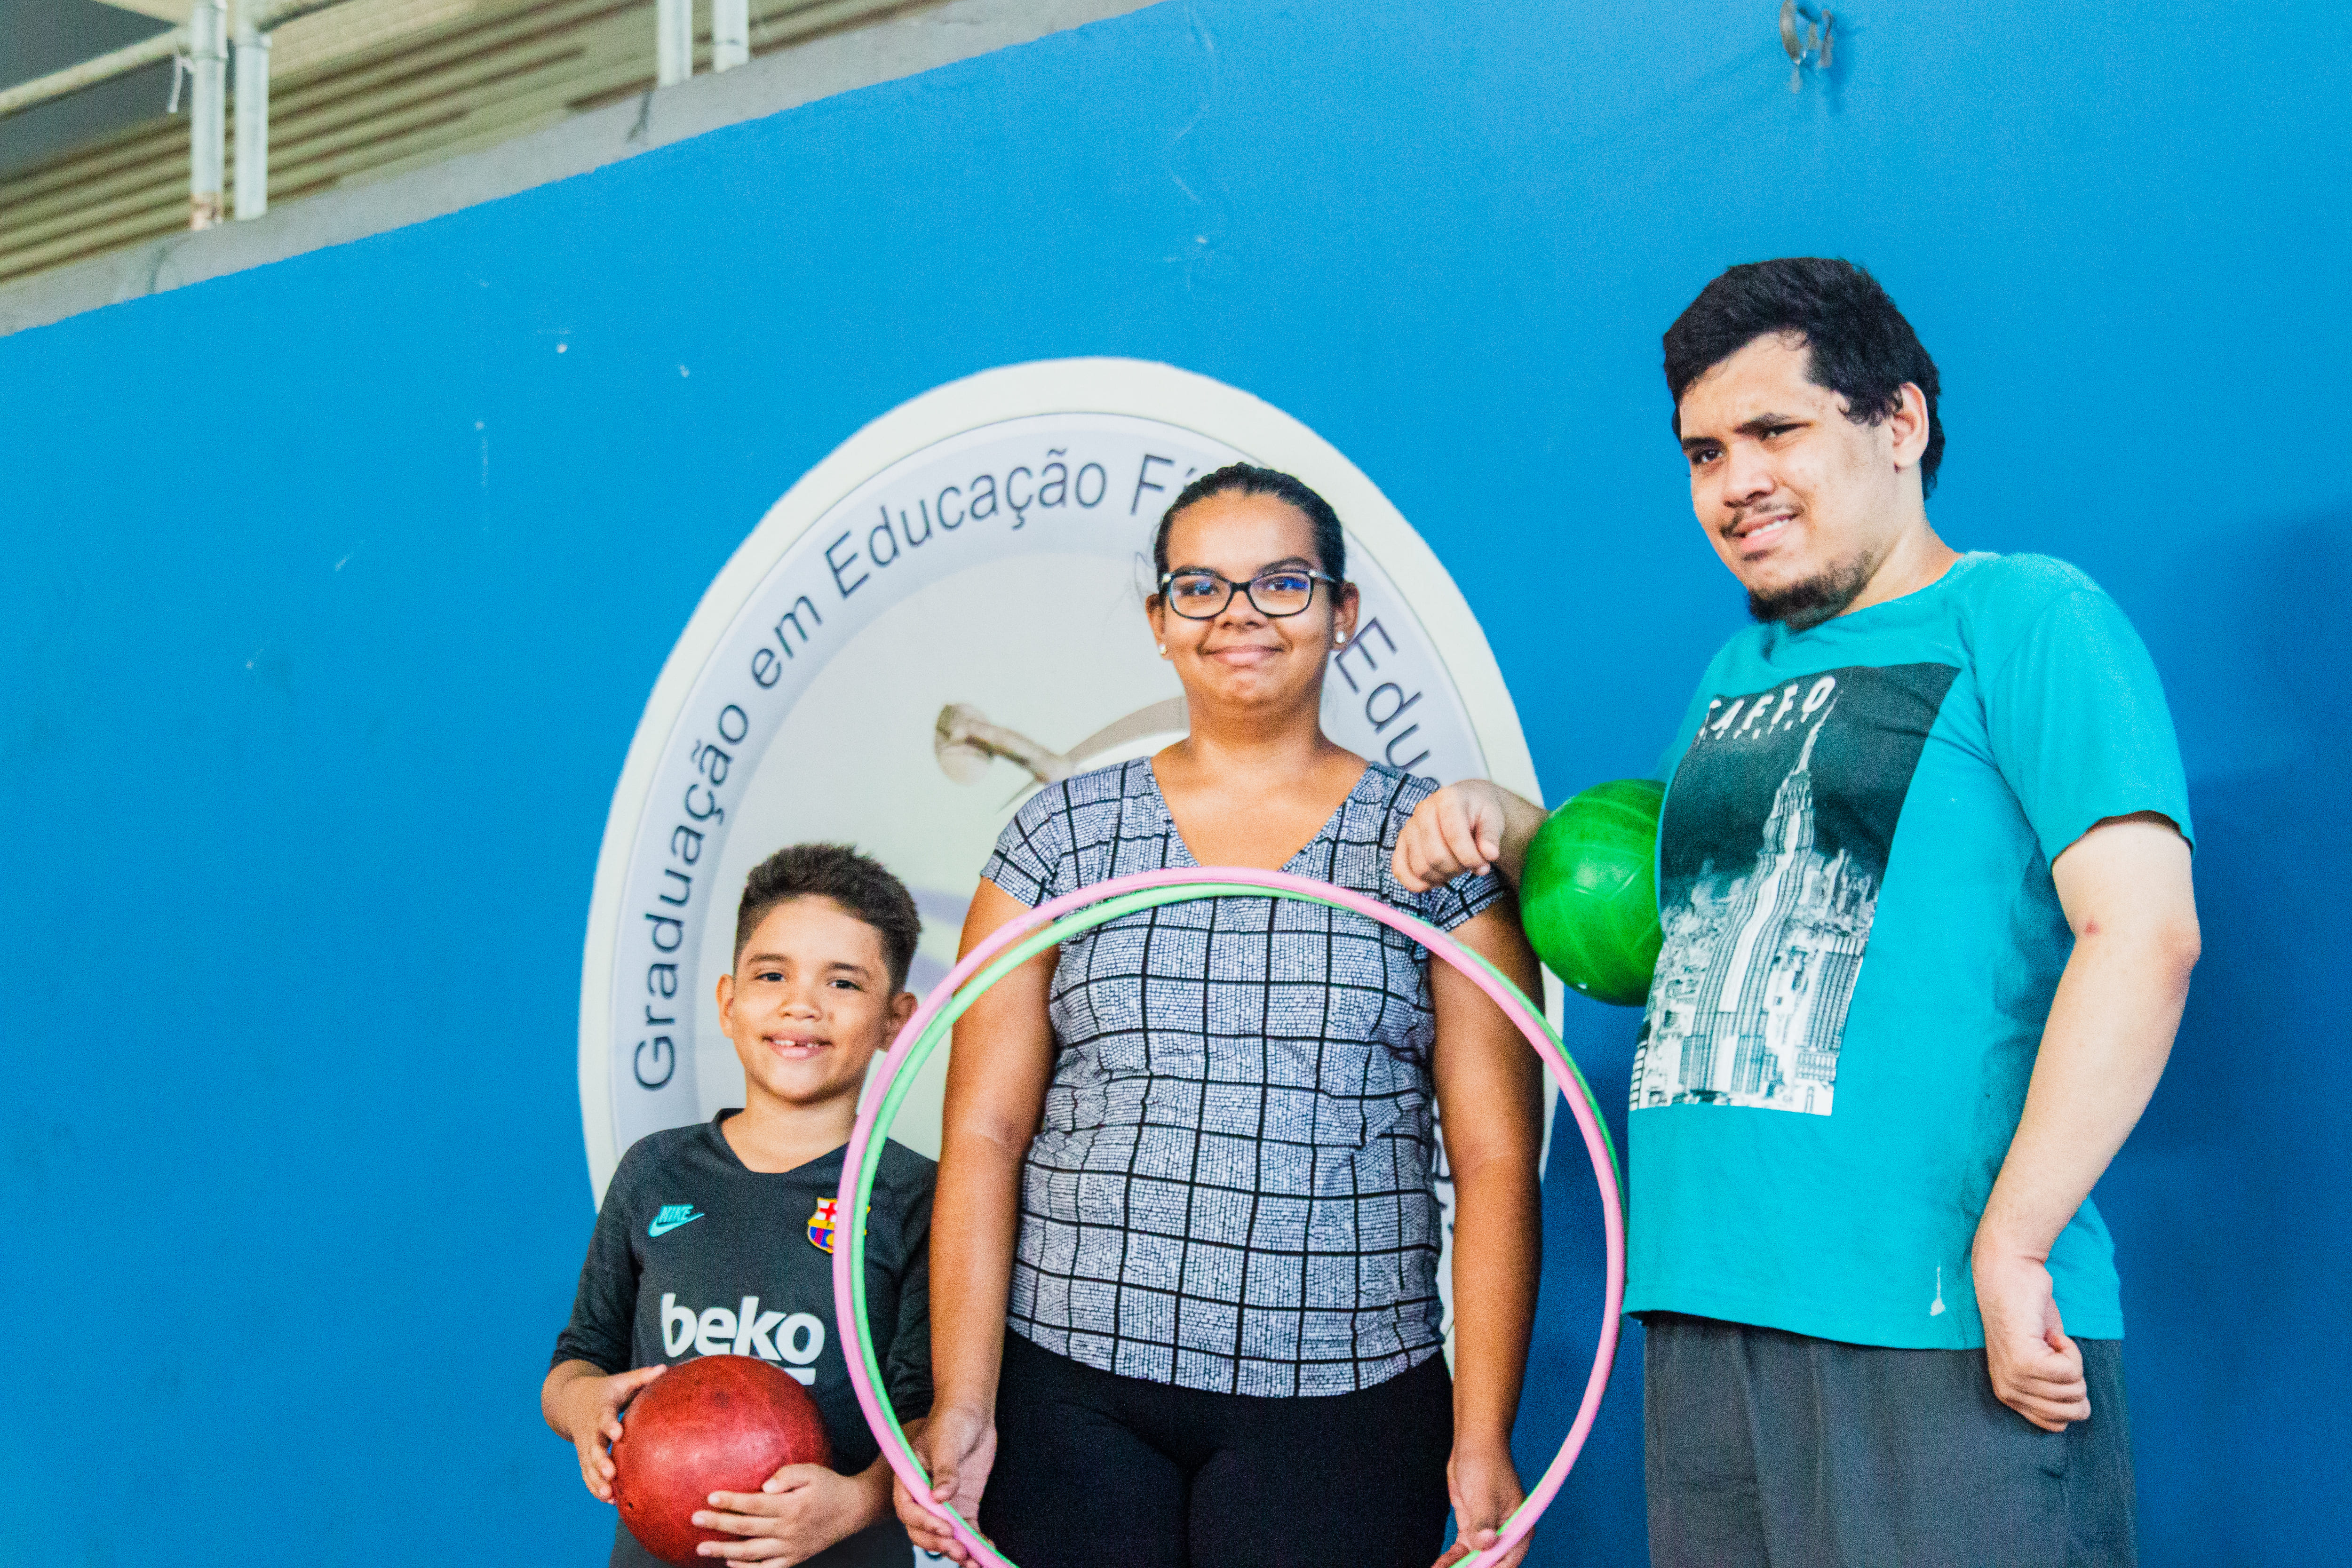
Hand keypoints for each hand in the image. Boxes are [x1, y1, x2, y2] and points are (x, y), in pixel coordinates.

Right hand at [559, 1364, 666, 1501]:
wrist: (574, 1402)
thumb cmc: (607, 1391)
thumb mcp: (621, 1381)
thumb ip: (641, 1377)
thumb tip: (664, 1369)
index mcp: (600, 1411)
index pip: (604, 1418)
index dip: (609, 1425)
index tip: (617, 1433)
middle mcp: (590, 1432)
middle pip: (593, 1448)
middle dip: (600, 1461)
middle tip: (610, 1473)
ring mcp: (585, 1448)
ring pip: (588, 1467)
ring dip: (596, 1481)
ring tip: (608, 1496)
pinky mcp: (585, 1459)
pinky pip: (587, 1475)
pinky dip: (595, 1487)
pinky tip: (609, 1501)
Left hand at [693, 1462, 876, 1562]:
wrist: (854, 1510)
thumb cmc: (829, 1485)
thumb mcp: (813, 1471)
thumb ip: (788, 1475)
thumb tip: (764, 1486)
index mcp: (792, 1507)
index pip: (754, 1504)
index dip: (732, 1501)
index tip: (710, 1497)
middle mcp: (788, 1530)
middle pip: (747, 1529)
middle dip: (719, 1524)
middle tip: (695, 1519)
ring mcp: (790, 1548)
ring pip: (752, 1553)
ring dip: (724, 1551)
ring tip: (701, 1547)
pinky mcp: (794, 1558)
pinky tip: (730, 1563)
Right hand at [893, 1406, 996, 1562]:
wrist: (971, 1412)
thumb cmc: (951, 1421)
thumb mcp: (946, 1442)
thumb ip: (944, 1471)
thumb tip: (940, 1498)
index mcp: (909, 1480)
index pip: (909, 1510)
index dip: (925, 1523)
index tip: (945, 1528)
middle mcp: (923, 1496)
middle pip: (923, 1530)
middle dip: (940, 1544)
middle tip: (960, 1551)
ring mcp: (944, 1504)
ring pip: (945, 1536)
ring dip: (957, 1552)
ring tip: (974, 1563)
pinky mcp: (963, 1506)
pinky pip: (967, 1530)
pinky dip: (975, 1543)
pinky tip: (987, 1551)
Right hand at [1393, 781, 1513, 891]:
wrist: (1467, 805)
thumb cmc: (1480, 813)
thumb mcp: (1493, 819)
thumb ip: (1491, 837)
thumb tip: (1490, 854)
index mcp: (1447, 799)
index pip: (1454, 837)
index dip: (1471, 859)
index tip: (1485, 865)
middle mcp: (1423, 810)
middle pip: (1435, 857)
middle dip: (1457, 869)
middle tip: (1470, 866)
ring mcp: (1409, 827)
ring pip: (1420, 868)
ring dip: (1442, 877)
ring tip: (1456, 868)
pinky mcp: (1402, 842)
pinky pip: (1400, 870)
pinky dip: (1417, 883)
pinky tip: (1437, 881)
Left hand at [1432, 1437, 1526, 1567]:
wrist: (1473, 1444)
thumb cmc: (1486, 1464)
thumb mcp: (1484, 1495)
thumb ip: (1484, 1524)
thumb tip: (1486, 1544)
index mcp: (1520, 1528)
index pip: (1507, 1561)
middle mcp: (1506, 1534)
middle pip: (1490, 1564)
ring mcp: (1488, 1533)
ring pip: (1474, 1560)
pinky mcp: (1472, 1528)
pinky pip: (1462, 1551)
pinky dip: (1452, 1560)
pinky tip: (1439, 1566)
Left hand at [1973, 1246, 2090, 1431]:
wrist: (2010, 1275)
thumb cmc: (2030, 1315)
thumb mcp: (2040, 1360)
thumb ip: (2051, 1389)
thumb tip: (2078, 1412)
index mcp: (2009, 1396)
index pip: (2057, 1424)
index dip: (2070, 1393)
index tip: (2053, 1363)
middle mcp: (2008, 1392)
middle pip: (2072, 1411)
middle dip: (2076, 1380)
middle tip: (2055, 1352)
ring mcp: (2015, 1379)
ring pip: (2075, 1391)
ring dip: (2073, 1361)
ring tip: (2048, 1340)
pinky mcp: (2026, 1362)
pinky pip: (2072, 1372)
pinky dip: (2071, 1350)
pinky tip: (2049, 1333)